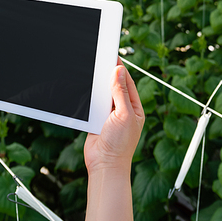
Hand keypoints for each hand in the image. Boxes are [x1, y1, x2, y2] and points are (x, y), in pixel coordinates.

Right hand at [84, 59, 144, 175]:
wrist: (104, 165)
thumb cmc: (120, 145)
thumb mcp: (124, 115)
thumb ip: (121, 93)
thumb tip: (119, 71)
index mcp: (135, 108)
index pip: (128, 82)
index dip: (120, 68)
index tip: (112, 55)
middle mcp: (123, 110)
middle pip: (114, 86)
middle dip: (108, 75)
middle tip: (100, 59)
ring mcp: (110, 115)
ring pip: (102, 94)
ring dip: (98, 86)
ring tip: (92, 71)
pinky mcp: (97, 120)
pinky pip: (93, 103)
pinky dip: (89, 96)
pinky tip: (86, 88)